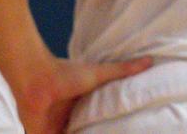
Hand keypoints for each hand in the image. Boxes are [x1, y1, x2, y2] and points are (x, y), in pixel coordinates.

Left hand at [16, 55, 151, 133]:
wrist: (36, 78)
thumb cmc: (65, 74)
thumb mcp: (98, 74)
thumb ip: (122, 70)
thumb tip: (150, 60)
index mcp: (80, 109)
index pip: (94, 126)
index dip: (106, 131)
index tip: (123, 132)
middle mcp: (67, 121)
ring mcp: (53, 131)